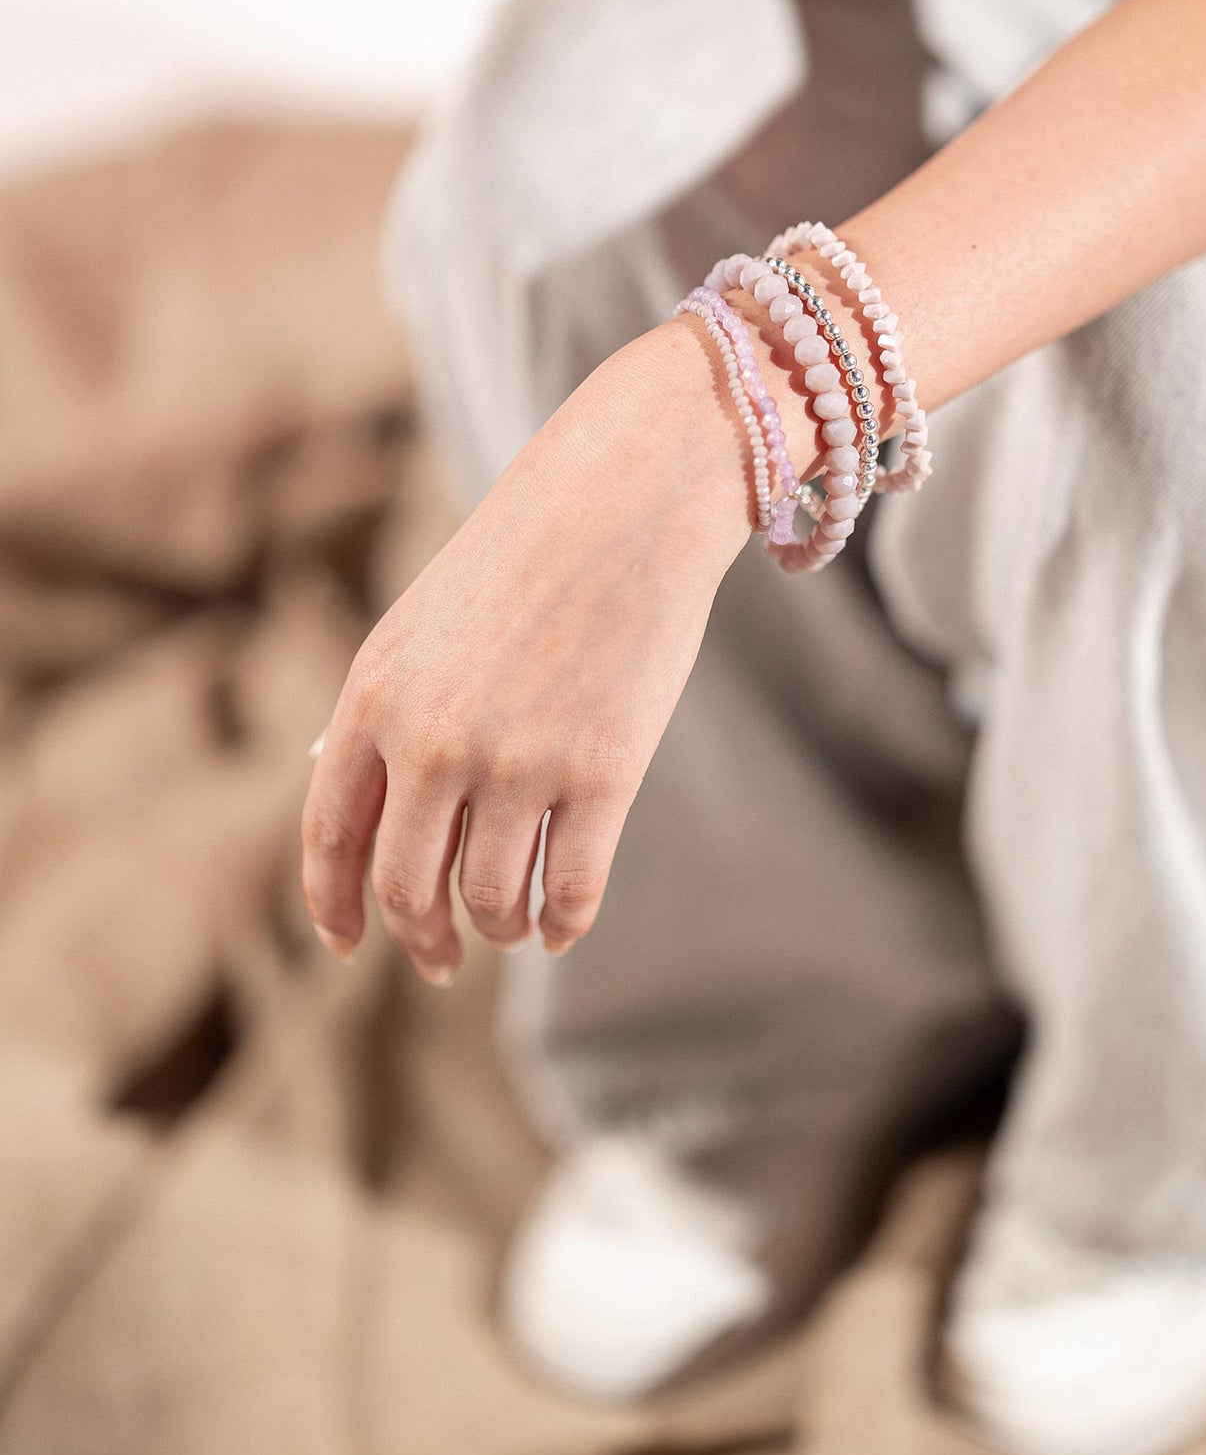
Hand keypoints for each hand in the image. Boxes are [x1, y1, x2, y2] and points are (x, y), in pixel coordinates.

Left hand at [300, 318, 755, 981]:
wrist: (625, 496)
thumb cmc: (524, 556)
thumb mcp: (422, 623)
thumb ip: (384, 709)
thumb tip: (348, 788)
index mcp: (375, 696)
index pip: (331, 835)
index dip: (335, 904)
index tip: (344, 944)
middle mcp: (434, 741)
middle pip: (408, 887)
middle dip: (421, 937)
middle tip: (440, 958)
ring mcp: (519, 762)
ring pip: (491, 900)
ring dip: (497, 928)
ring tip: (510, 925)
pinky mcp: (603, 774)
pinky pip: (570, 891)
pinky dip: (562, 925)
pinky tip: (560, 927)